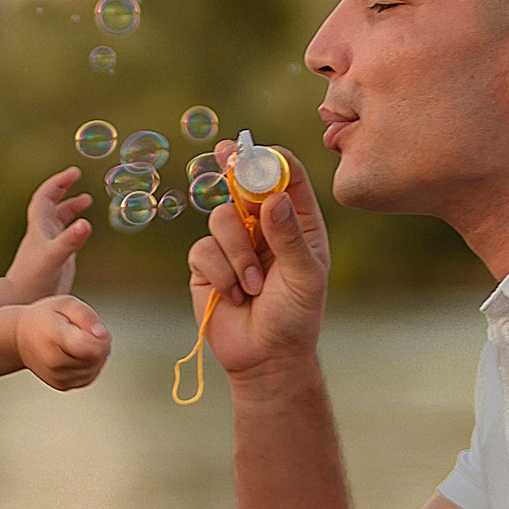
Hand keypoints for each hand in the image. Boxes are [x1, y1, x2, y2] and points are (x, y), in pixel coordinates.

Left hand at [1, 166, 93, 299]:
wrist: (22, 300)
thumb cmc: (34, 278)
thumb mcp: (54, 257)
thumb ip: (70, 241)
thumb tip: (86, 223)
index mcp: (40, 227)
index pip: (46, 196)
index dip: (58, 182)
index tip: (74, 172)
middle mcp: (43, 232)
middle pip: (52, 203)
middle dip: (64, 188)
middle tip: (77, 176)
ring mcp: (50, 244)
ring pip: (59, 219)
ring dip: (71, 207)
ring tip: (87, 200)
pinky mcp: (57, 257)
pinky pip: (66, 235)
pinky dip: (75, 227)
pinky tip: (85, 229)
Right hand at [16, 296, 112, 390]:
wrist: (20, 339)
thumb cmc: (45, 318)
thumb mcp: (66, 304)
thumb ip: (87, 316)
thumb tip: (103, 335)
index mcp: (54, 338)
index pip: (93, 348)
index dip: (102, 337)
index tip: (94, 328)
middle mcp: (54, 362)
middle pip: (97, 358)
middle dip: (99, 343)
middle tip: (82, 331)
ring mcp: (58, 377)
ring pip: (95, 368)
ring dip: (94, 355)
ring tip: (77, 341)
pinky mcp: (62, 386)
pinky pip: (89, 377)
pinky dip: (89, 365)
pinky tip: (76, 353)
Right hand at [187, 147, 330, 378]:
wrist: (266, 358)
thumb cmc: (296, 317)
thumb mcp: (304, 277)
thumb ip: (290, 238)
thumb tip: (274, 200)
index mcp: (297, 222)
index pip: (286, 177)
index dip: (270, 159)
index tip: (256, 151)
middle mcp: (264, 226)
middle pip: (244, 184)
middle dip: (234, 170)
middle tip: (225, 151)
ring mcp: (233, 243)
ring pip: (220, 217)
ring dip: (236, 254)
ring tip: (252, 286)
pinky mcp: (207, 264)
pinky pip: (203, 249)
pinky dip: (220, 273)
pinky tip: (235, 297)